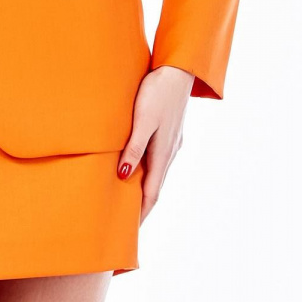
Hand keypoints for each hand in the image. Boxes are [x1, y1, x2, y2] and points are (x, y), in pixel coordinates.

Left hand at [118, 65, 193, 222]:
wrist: (177, 71)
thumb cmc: (156, 93)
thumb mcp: (142, 121)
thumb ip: (134, 148)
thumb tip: (124, 175)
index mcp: (163, 154)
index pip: (151, 193)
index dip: (141, 213)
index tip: (129, 230)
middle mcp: (169, 152)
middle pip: (154, 187)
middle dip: (141, 206)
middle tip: (126, 222)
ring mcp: (171, 142)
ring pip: (156, 173)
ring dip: (144, 188)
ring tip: (128, 200)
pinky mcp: (169, 132)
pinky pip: (157, 159)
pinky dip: (147, 170)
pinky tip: (138, 168)